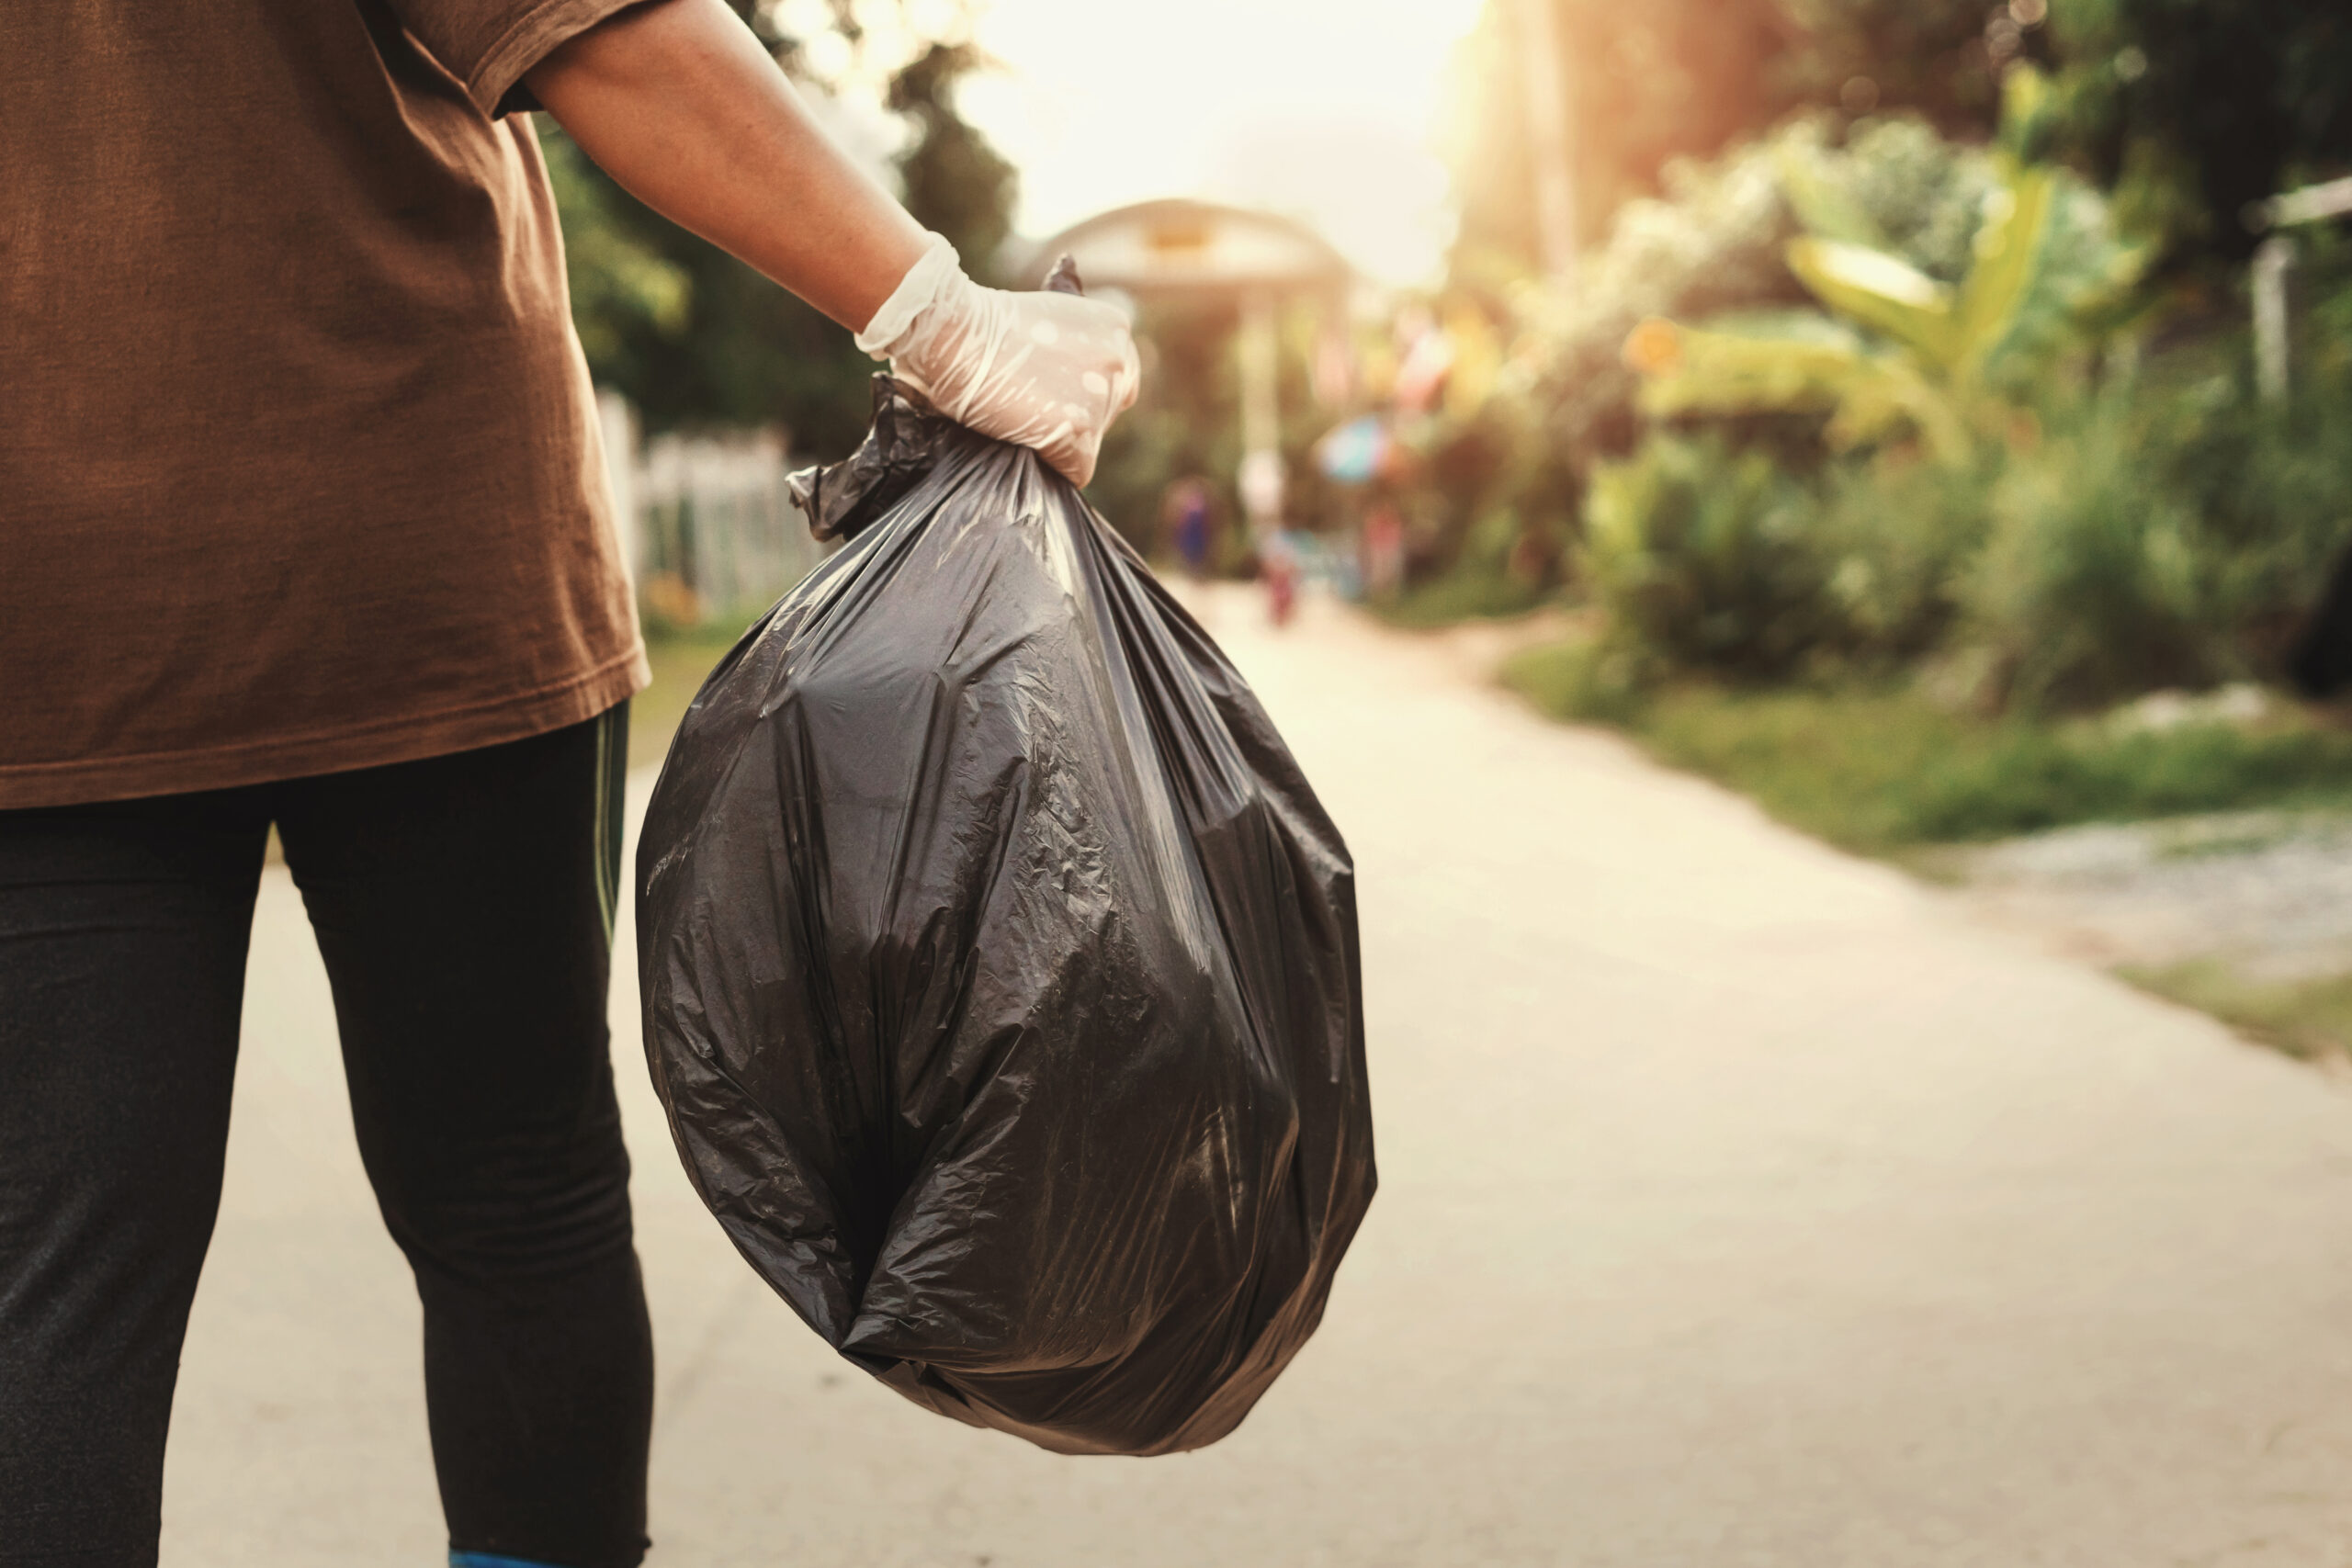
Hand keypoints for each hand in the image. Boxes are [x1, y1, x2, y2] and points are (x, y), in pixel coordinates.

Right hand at [856, 236, 1140, 486]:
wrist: (951, 329)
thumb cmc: (978, 323)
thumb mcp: (1042, 317)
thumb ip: (1070, 348)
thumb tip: (1068, 385)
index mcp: (1113, 327)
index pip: (1119, 380)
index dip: (1082, 394)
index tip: (1052, 396)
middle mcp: (1118, 360)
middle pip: (1106, 415)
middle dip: (1070, 418)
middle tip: (1026, 409)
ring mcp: (1102, 396)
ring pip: (1090, 444)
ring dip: (1057, 441)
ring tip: (1017, 421)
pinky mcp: (1080, 431)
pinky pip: (1076, 470)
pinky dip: (1052, 466)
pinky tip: (1022, 444)